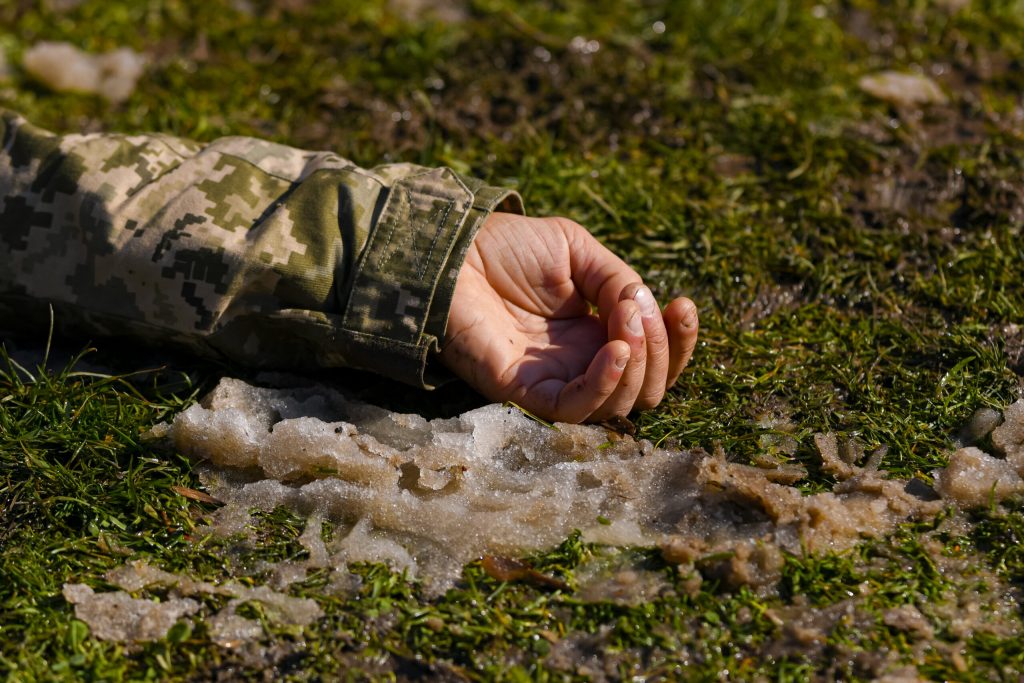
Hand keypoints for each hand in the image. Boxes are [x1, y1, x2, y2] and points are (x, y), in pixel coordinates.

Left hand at [439, 212, 697, 422]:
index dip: (679, 341)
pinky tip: (615, 350)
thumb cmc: (506, 248)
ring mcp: (556, 380)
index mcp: (598, 332)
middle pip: (647, 388)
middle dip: (662, 354)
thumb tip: (645, 315)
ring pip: (620, 405)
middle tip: (644, 316)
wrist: (451, 251)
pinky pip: (576, 409)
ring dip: (638, 368)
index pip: (655, 357)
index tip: (683, 306)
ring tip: (627, 328)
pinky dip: (604, 386)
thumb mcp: (577, 251)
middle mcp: (582, 364)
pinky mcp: (525, 392)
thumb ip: (618, 280)